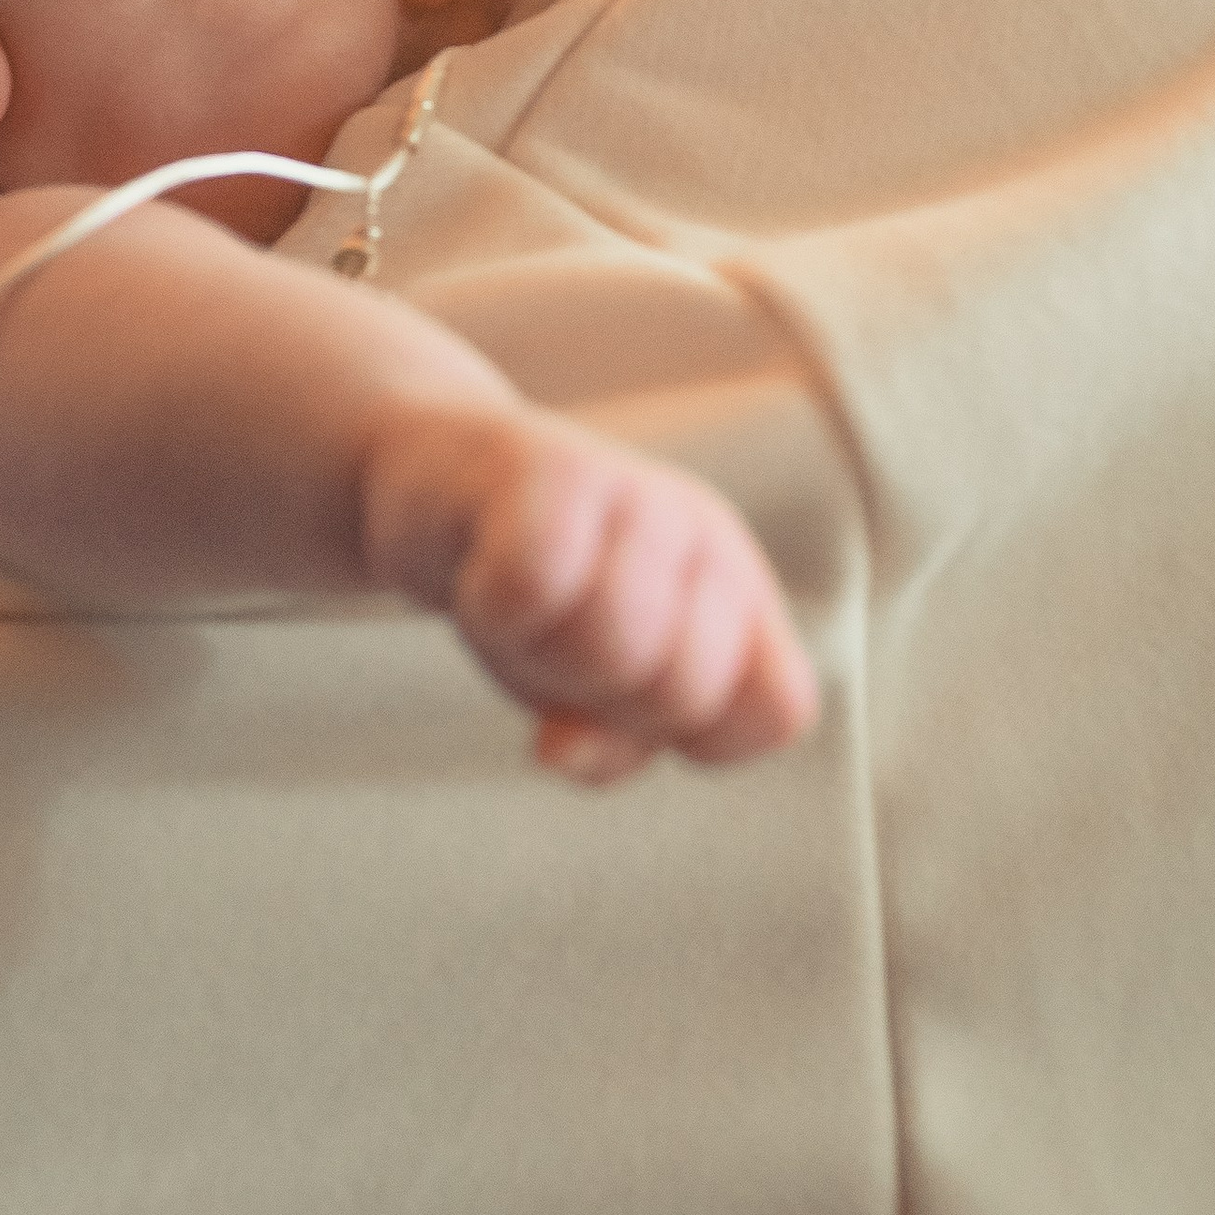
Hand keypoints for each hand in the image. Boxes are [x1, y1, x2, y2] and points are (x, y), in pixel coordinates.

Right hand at [364, 408, 817, 783]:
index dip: (696, 736)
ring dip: (541, 658)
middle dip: (603, 700)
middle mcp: (701, 534)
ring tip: (518, 612)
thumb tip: (564, 750)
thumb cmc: (531, 590)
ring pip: (614, 644)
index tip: (626, 702)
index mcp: (736, 590)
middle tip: (556, 645)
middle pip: (685, 689)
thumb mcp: (587, 685)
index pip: (778, 708)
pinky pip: (533, 583)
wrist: (436, 476)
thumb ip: (613, 743)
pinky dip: (492, 606)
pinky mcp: (544, 465)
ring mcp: (631, 492)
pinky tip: (480, 576)